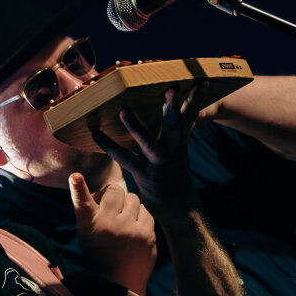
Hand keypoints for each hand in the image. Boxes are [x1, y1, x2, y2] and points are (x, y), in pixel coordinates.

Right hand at [70, 172, 156, 293]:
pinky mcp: (147, 235)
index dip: (77, 187)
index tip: (75, 176)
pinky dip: (141, 215)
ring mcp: (130, 230)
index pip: (81, 202)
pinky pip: (146, 210)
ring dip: (129, 205)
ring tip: (124, 220)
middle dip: (114, 196)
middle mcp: (109, 225)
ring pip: (133, 198)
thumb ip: (94, 209)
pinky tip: (135, 228)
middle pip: (115, 190)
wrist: (119, 283)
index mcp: (89, 225)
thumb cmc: (100, 253)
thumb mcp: (87, 233)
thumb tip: (111, 188)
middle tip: (112, 208)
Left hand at [92, 84, 204, 225]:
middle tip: (172, 90)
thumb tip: (180, 114)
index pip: (189, 118)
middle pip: (175, 127)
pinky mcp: (144, 176)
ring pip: (149, 144)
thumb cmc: (177, 178)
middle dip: (174, 109)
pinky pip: (125, 159)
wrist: (182, 212)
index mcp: (181, 144)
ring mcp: (159, 164)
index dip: (193, 101)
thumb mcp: (181, 154)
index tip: (199, 83)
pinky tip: (96, 134)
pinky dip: (110, 146)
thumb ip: (178, 133)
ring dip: (136, 128)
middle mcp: (173, 152)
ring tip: (123, 111)